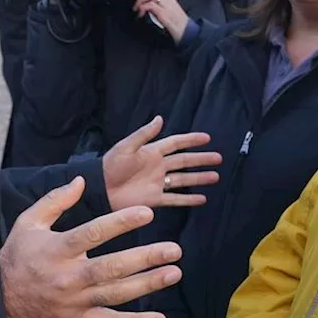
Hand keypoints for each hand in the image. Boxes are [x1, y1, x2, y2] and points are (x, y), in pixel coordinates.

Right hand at [0, 176, 181, 317]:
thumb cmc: (19, 256)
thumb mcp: (28, 223)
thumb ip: (54, 201)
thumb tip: (80, 180)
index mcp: (56, 250)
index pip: (93, 234)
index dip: (121, 223)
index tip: (147, 213)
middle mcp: (67, 277)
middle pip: (110, 268)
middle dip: (144, 258)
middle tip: (174, 249)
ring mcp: (74, 302)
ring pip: (115, 294)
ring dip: (147, 285)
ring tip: (173, 272)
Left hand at [104, 116, 220, 210]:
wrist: (99, 190)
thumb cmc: (111, 166)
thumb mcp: (126, 146)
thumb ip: (144, 134)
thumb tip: (160, 118)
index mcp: (152, 152)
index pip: (176, 143)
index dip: (190, 140)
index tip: (207, 138)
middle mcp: (158, 166)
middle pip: (184, 161)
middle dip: (201, 159)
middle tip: (219, 158)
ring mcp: (158, 183)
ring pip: (183, 179)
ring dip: (199, 178)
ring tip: (215, 176)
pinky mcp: (155, 199)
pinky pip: (175, 199)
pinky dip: (188, 199)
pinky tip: (202, 199)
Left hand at [133, 0, 188, 44]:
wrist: (188, 33)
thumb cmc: (178, 25)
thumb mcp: (168, 13)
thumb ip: (159, 7)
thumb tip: (147, 6)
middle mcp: (167, 0)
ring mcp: (166, 6)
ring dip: (140, 0)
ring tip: (136, 8)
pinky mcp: (164, 14)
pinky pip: (151, 6)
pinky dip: (143, 8)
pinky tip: (140, 14)